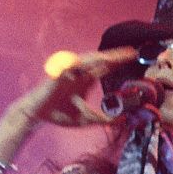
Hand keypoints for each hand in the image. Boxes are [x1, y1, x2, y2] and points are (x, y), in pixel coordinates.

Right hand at [7, 46, 136, 129]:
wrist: (37, 115)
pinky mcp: (58, 75)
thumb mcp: (86, 119)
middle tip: (132, 52)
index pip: (105, 68)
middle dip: (115, 56)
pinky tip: (93, 63)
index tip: (134, 57)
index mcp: (86, 81)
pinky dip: (82, 64)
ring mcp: (69, 72)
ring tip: (115, 56)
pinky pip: (71, 66)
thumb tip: (122, 121)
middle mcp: (79, 74)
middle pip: (100, 61)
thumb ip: (103, 119)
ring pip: (87, 61)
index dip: (118, 62)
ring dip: (101, 57)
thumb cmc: (60, 114)